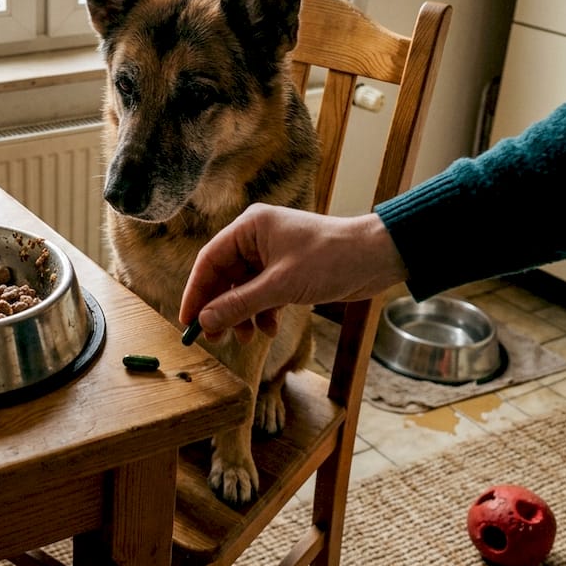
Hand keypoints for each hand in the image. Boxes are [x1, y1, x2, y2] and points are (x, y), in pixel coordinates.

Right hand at [179, 206, 407, 341]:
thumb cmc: (332, 259)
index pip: (210, 260)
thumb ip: (240, 304)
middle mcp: (257, 238)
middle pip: (224, 277)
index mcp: (250, 227)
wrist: (377, 257)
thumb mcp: (281, 286)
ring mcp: (272, 255)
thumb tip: (206, 320)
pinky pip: (262, 294)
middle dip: (220, 308)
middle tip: (215, 337)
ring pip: (243, 289)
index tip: (187, 320)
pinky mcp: (287, 271)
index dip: (196, 292)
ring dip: (242, 315)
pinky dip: (262, 313)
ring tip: (246, 338)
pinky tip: (270, 329)